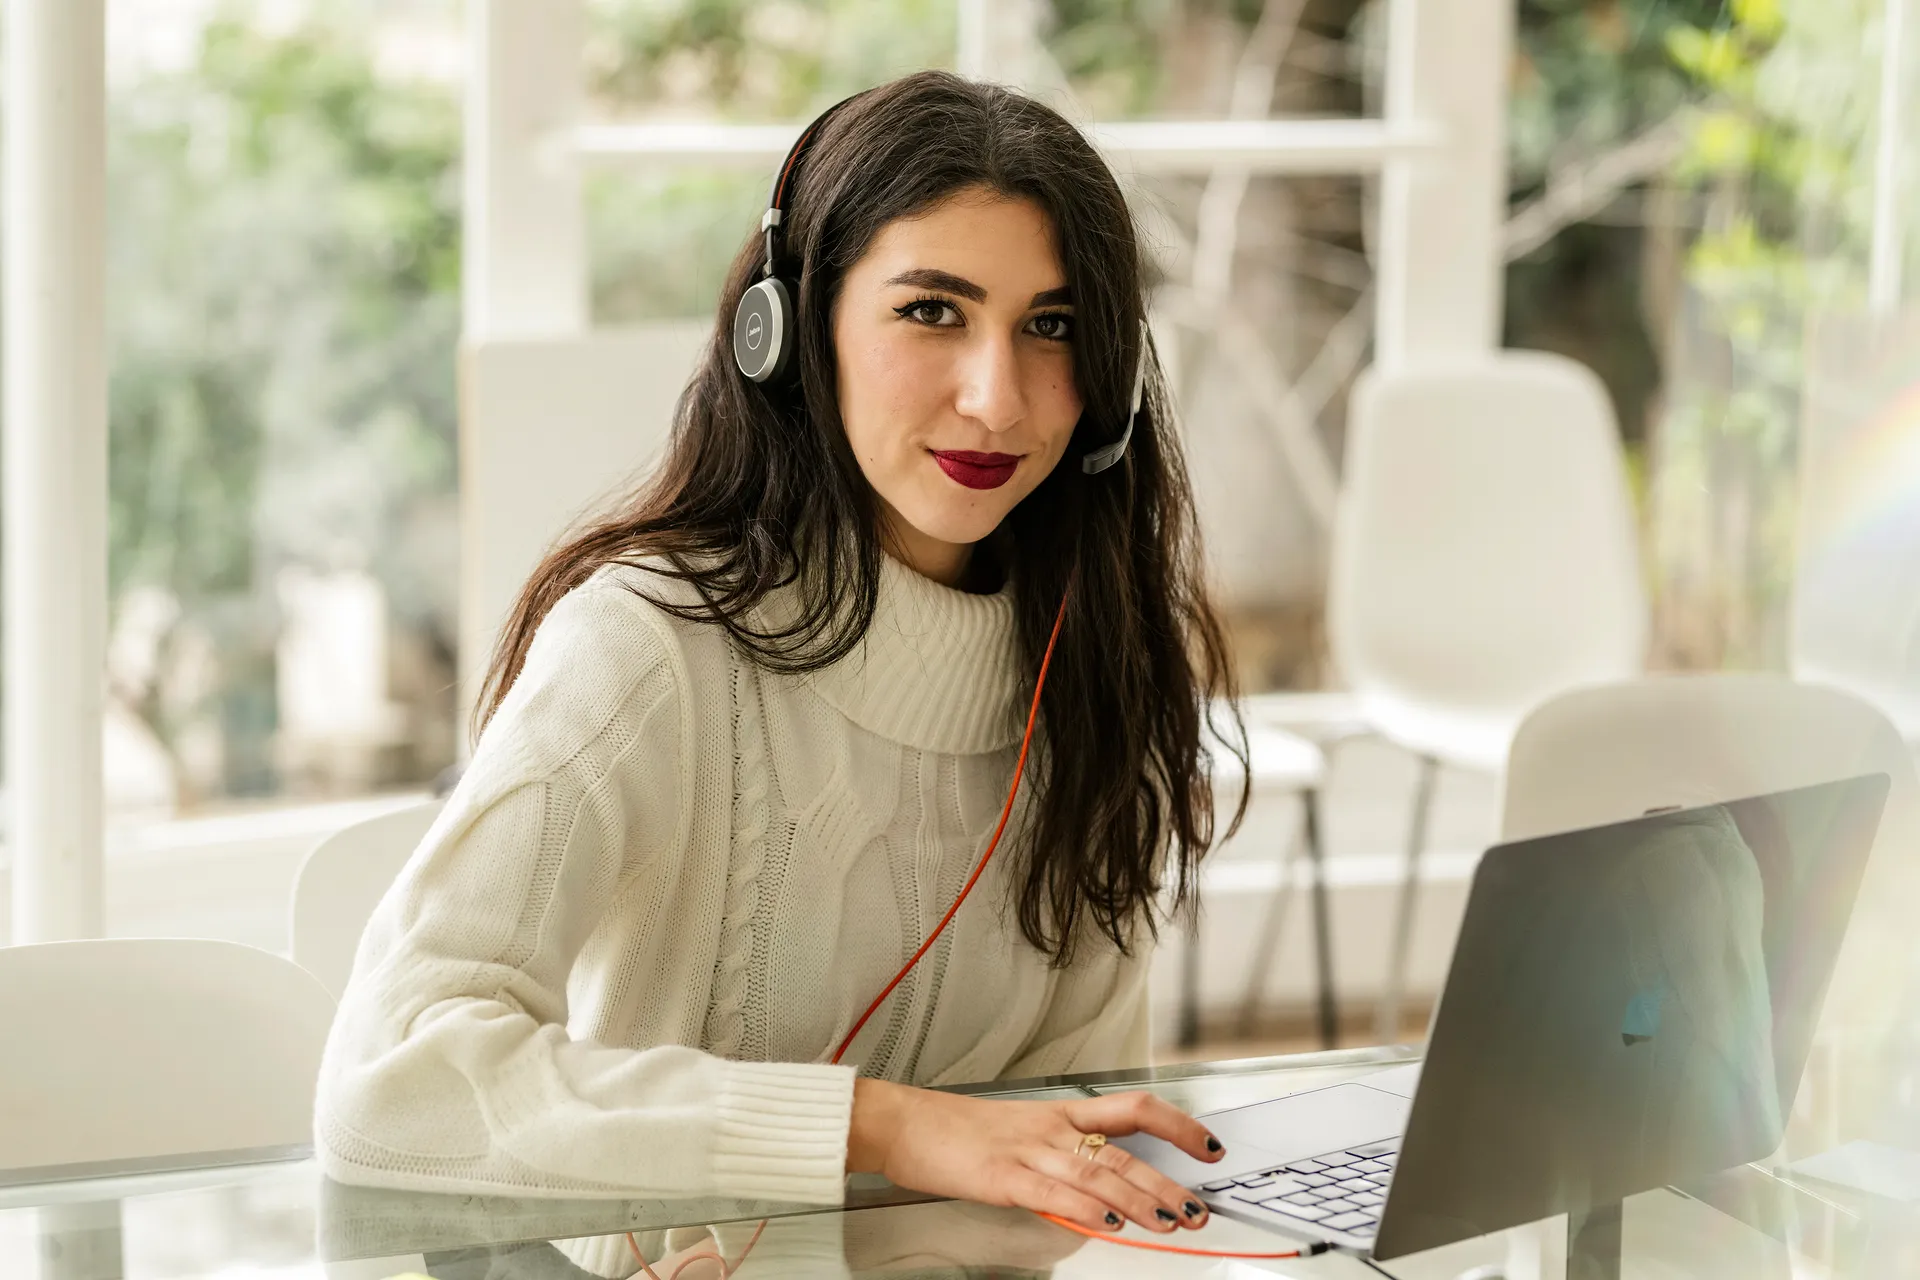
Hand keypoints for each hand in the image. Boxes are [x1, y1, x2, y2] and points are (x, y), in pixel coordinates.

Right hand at [847, 1078, 1223, 1235]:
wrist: (904, 1123)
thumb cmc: (958, 1131)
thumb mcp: (1020, 1134)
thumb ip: (1061, 1158)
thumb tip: (1101, 1187)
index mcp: (1060, 1113)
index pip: (1133, 1108)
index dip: (1176, 1124)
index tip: (1208, 1145)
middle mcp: (1052, 1128)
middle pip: (1125, 1149)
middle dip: (1168, 1179)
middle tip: (1198, 1205)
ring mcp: (1029, 1150)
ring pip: (1099, 1172)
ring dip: (1140, 1198)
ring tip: (1169, 1220)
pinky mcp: (1004, 1175)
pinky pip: (1054, 1191)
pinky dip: (1086, 1208)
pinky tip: (1108, 1222)